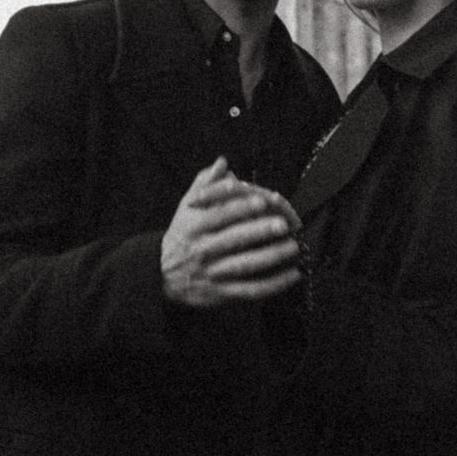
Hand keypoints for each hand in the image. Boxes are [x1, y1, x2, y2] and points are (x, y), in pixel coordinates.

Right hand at [161, 158, 301, 307]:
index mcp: (194, 226)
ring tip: (293, 247)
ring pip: (244, 265)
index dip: (241, 207)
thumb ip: (205, 184)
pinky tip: (293, 275)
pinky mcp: (222, 293)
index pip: (219, 215)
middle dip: (259, 231)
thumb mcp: (186, 207)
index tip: (263, 200)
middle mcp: (202, 249)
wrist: (163, 274)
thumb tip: (223, 162)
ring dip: (271, 257)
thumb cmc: (182, 233)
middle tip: (283, 224)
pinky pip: (250, 290)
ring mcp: (213, 273)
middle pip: (233, 239)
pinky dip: (273, 284)